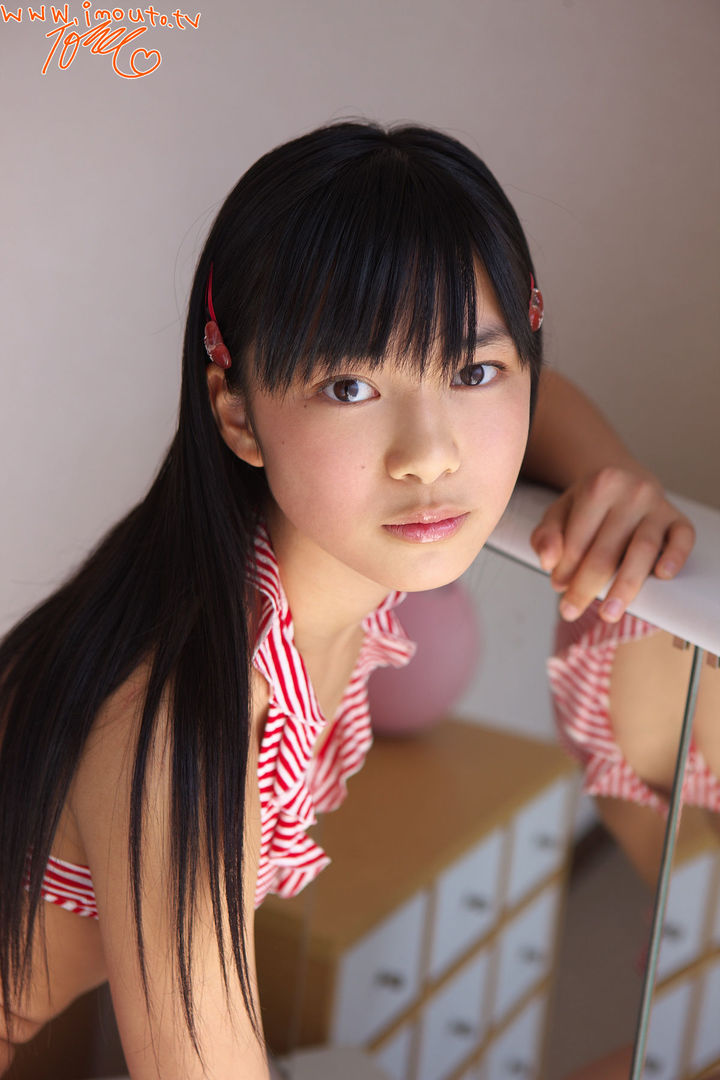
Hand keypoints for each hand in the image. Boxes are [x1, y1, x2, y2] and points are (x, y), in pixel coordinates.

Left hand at [529, 465, 695, 622]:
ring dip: (625, 587)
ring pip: (643, 550)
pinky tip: (661, 577)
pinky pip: (683, 539)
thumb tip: (548, 562)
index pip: (578, 539)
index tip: (557, 586)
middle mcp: (633, 492)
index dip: (565, 568)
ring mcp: (659, 505)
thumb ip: (546, 535)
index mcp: (600, 484)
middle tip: (570, 611)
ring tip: (609, 614)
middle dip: (586, 586)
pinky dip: (674, 558)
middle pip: (607, 550)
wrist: (624, 478)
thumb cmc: (589, 503)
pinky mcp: (679, 518)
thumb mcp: (559, 511)